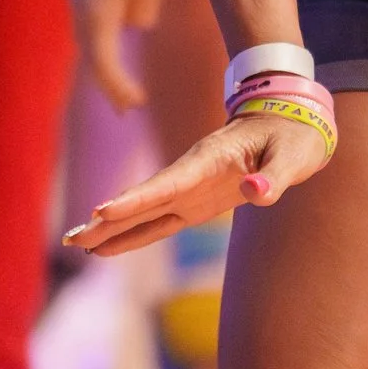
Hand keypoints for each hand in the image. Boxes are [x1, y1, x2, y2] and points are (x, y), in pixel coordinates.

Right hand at [63, 103, 333, 257]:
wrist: (290, 120)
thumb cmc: (293, 135)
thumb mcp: (294, 154)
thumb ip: (275, 176)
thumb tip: (256, 194)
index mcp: (211, 158)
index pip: (169, 183)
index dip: (136, 199)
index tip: (103, 212)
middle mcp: (191, 173)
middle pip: (143, 199)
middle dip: (107, 220)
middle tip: (73, 238)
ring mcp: (189, 188)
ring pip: (143, 212)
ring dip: (110, 229)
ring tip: (76, 245)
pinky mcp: (194, 201)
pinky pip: (158, 221)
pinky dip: (131, 235)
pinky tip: (106, 248)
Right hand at [75, 0, 166, 110]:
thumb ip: (141, 15)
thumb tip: (135, 24)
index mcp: (97, 16)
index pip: (105, 66)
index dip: (119, 89)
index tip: (137, 104)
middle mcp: (80, 11)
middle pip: (93, 58)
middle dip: (111, 84)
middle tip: (128, 107)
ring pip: (89, 40)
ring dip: (104, 63)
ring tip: (122, 86)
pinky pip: (89, 23)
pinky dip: (100, 40)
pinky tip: (111, 48)